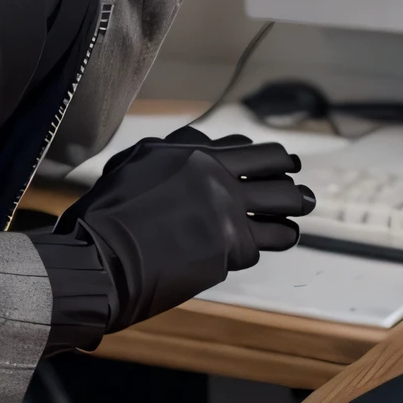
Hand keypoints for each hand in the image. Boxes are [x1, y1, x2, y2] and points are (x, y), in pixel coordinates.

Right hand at [54, 125, 315, 331]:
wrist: (102, 257)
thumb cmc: (106, 214)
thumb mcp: (134, 165)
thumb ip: (169, 157)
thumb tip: (193, 152)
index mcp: (187, 151)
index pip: (242, 145)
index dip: (261, 156)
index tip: (271, 162)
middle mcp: (212, 171)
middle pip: (273, 163)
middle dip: (289, 172)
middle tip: (297, 183)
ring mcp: (225, 208)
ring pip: (283, 201)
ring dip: (295, 206)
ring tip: (300, 211)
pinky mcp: (231, 245)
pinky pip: (266, 241)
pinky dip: (274, 239)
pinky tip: (279, 238)